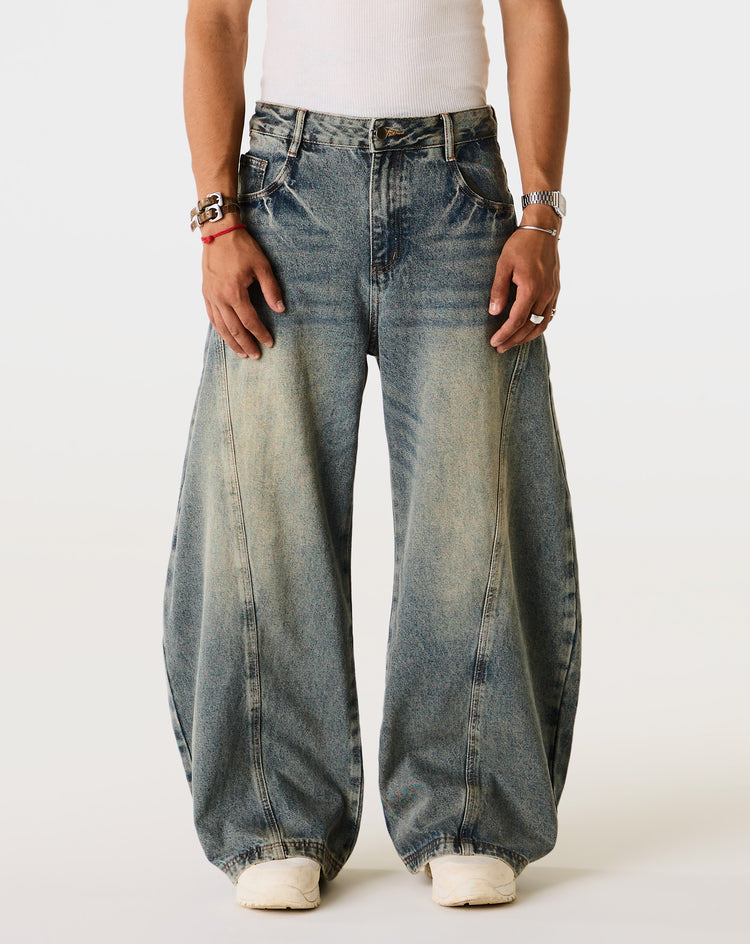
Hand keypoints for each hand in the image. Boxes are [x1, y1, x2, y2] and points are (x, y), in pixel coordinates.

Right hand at [201, 223, 285, 358]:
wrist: (219, 233)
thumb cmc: (242, 247)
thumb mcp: (262, 266)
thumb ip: (271, 289)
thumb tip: (280, 309)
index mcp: (234, 292)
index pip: (250, 321)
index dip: (260, 334)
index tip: (269, 342)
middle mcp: (220, 298)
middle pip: (234, 329)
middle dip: (246, 344)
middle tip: (256, 355)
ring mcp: (210, 296)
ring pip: (221, 327)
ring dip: (232, 342)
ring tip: (242, 353)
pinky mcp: (205, 293)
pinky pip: (212, 317)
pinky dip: (220, 330)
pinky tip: (227, 337)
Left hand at [487, 227, 559, 352]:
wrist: (543, 230)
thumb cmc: (520, 245)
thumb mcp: (503, 264)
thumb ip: (499, 289)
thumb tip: (494, 312)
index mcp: (531, 288)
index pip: (517, 320)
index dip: (505, 334)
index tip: (494, 342)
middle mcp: (545, 294)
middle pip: (530, 326)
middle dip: (514, 340)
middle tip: (499, 348)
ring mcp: (553, 293)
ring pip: (542, 324)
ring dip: (527, 337)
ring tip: (513, 342)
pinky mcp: (555, 291)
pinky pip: (549, 315)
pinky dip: (539, 327)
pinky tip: (529, 330)